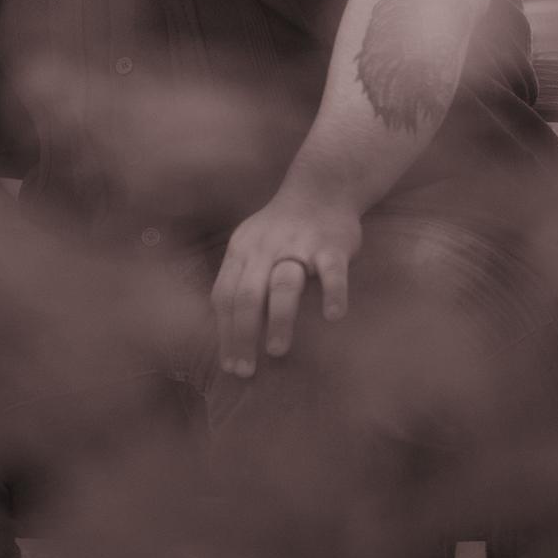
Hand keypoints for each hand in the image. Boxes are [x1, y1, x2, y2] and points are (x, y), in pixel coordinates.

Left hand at [211, 179, 362, 379]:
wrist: (322, 186)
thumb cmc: (283, 229)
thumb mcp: (252, 247)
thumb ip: (240, 281)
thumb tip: (227, 333)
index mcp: (242, 251)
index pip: (225, 296)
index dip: (224, 333)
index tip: (230, 366)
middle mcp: (265, 248)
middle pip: (247, 295)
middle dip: (242, 335)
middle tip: (245, 371)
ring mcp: (299, 246)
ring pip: (284, 284)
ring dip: (279, 320)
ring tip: (277, 351)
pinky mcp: (331, 245)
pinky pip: (332, 272)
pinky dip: (333, 294)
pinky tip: (333, 317)